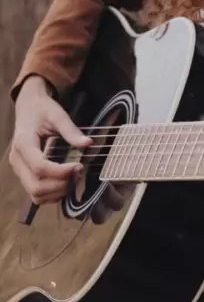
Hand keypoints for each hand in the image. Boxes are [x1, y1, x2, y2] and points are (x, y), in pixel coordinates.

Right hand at [9, 76, 91, 204]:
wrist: (28, 107)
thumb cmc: (41, 109)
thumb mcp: (57, 114)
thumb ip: (71, 130)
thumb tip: (88, 143)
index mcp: (23, 144)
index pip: (40, 167)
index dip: (61, 172)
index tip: (79, 166)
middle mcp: (17, 160)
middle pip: (35, 186)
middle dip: (60, 185)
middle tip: (78, 173)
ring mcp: (19, 169)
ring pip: (35, 194)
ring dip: (57, 192)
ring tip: (73, 178)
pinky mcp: (23, 174)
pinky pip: (35, 193)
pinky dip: (52, 193)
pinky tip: (65, 181)